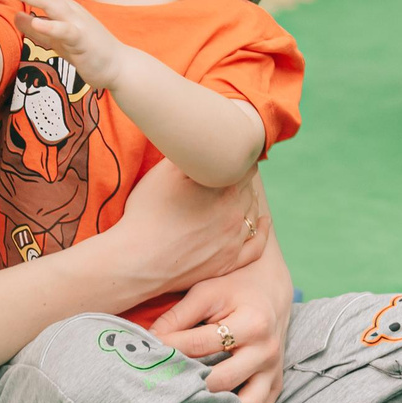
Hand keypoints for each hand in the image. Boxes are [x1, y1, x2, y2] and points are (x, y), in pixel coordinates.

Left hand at [0, 0, 127, 89]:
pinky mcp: (83, 41)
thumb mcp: (56, 40)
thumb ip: (36, 29)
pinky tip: (35, 22)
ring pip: (54, 5)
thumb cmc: (88, 52)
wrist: (118, 66)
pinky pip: (66, 32)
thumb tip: (16, 16)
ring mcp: (79, 24)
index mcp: (66, 10)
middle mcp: (72, 12)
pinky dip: (51, 26)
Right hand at [111, 162, 269, 293]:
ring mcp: (234, 240)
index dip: (237, 158)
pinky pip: (256, 246)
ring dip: (249, 202)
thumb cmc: (147, 214)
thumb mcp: (165, 172)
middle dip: (242, 180)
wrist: (138, 260)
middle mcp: (236, 214)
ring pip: (253, 214)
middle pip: (249, 189)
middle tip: (229, 174)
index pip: (245, 165)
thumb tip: (202, 139)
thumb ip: (190, 152)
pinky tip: (263, 222)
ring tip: (239, 194)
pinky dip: (262, 231)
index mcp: (225, 189)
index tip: (229, 155)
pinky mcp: (229, 262)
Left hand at [152, 233, 293, 402]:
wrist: (272, 288)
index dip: (169, 349)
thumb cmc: (234, 287)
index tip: (146, 352)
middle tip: (160, 384)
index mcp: (251, 324)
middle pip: (220, 381)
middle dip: (187, 383)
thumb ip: (178, 316)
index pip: (200, 345)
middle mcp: (266, 351)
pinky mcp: (276, 383)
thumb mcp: (206, 293)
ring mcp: (273, 370)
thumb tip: (148, 341)